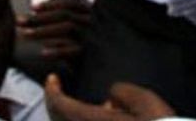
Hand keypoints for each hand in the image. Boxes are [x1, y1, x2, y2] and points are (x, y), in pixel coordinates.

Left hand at [16, 0, 92, 61]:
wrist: (97, 69)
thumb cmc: (78, 46)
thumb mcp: (74, 28)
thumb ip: (61, 17)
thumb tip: (32, 12)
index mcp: (89, 12)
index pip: (69, 3)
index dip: (49, 4)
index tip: (31, 8)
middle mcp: (93, 22)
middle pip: (64, 14)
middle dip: (40, 17)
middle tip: (20, 22)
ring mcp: (92, 36)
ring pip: (67, 27)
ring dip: (43, 30)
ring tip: (25, 34)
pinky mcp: (90, 53)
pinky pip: (72, 49)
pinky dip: (56, 50)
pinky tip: (42, 53)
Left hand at [46, 75, 174, 120]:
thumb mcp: (144, 100)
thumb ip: (122, 91)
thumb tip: (111, 96)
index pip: (59, 105)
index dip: (51, 90)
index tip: (51, 78)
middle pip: (59, 120)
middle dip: (57, 104)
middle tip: (60, 91)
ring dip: (72, 116)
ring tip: (92, 106)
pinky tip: (102, 117)